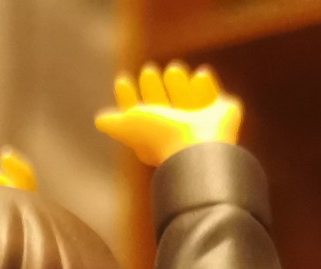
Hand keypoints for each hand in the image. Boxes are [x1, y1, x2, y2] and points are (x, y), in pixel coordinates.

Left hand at [94, 61, 242, 166]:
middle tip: (148, 70)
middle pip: (161, 104)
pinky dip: (204, 83)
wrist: (198, 145)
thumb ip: (115, 124)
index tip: (121, 80)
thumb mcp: (131, 126)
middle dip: (152, 86)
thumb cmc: (162, 136)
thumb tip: (99, 120)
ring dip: (178, 81)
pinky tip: (199, 75)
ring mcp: (200, 124)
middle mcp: (176, 132)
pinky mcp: (221, 114)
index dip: (127, 98)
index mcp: (153, 138)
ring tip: (174, 70)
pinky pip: (211, 93)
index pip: (137, 116)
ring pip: (186, 97)